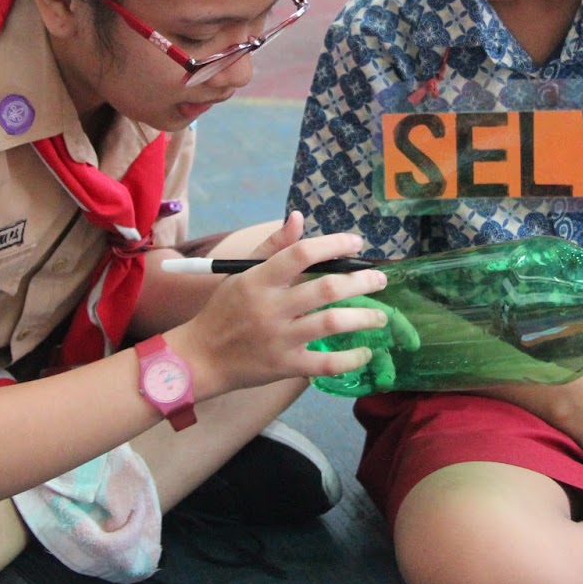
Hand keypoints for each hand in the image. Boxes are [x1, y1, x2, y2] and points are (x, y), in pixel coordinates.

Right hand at [173, 223, 388, 396]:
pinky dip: (350, 359)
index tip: (357, 244)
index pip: (302, 254)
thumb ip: (272, 246)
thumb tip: (298, 217)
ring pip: (332, 323)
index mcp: (259, 280)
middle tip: (380, 279)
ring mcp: (280, 338)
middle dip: (361, 281)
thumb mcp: (241, 273)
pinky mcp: (286, 366)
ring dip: (363, 317)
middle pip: (326, 288)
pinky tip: (366, 351)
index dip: (334, 245)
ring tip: (381, 316)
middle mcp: (271, 307)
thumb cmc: (224, 311)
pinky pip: (326, 364)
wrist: (201, 358)